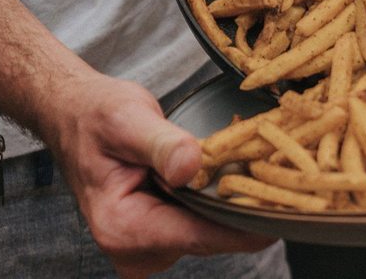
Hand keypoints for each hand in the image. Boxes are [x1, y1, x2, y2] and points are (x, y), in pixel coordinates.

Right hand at [43, 72, 272, 278]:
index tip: (287, 212)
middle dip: (245, 209)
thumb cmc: (97, 115)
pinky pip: (202, 224)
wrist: (77, 117)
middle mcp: (134, 249)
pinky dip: (220, 201)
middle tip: (288, 176)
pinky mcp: (161, 237)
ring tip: (262, 168)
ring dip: (234, 203)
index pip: (199, 234)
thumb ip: (162, 144)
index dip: (245, 223)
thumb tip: (191, 167)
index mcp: (122, 227)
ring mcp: (148, 249)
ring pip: (210, 232)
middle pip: (210, 237)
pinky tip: (235, 174)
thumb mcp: (127, 119)